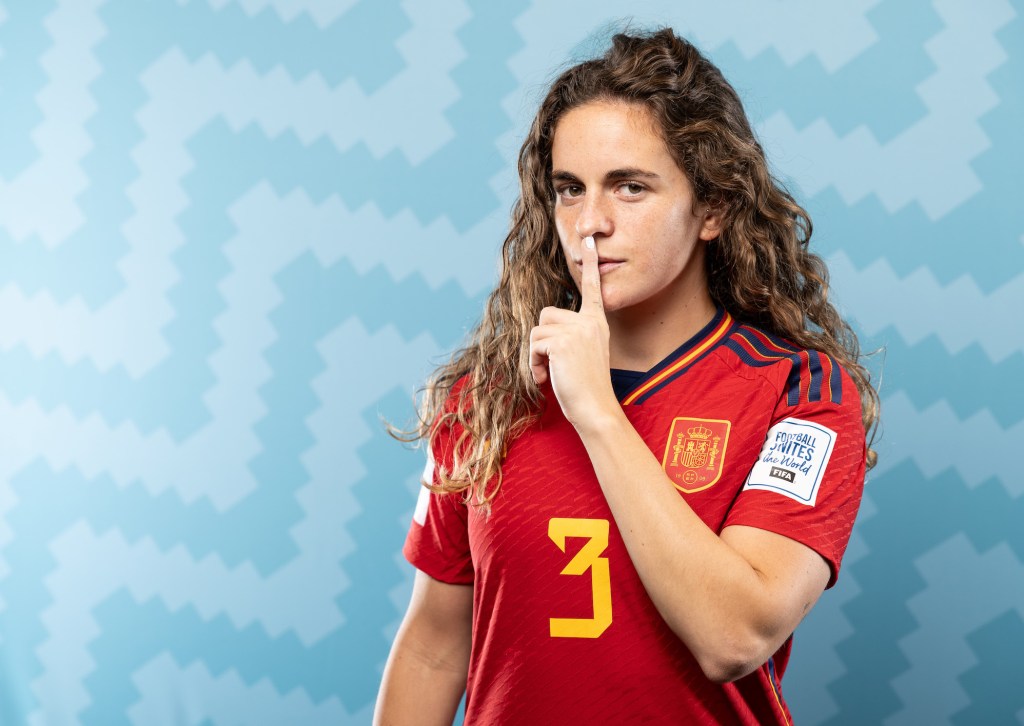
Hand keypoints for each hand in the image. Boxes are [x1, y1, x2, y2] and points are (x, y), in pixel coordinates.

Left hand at [529, 236, 616, 427]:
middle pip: (546, 314)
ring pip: (537, 330)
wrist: (596, 409)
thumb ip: (571, 336)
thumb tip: (544, 332)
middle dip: (541, 340)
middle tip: (552, 364)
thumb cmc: (587, 388)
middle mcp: (589, 321)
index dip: (590, 263)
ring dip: (536, 355)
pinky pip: (534, 345)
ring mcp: (577, 330)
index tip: (590, 239)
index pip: (592, 288)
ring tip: (550, 373)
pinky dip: (533, 364)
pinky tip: (547, 378)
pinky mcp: (562, 342)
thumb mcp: (582, 354)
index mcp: (596, 322)